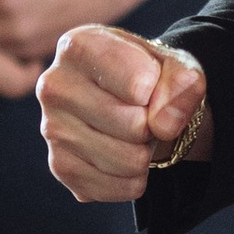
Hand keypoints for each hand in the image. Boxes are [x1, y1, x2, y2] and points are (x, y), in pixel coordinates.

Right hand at [38, 27, 209, 204]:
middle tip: (145, 113)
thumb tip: (164, 125)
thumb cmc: (152, 75)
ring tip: (135, 133)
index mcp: (79, 46)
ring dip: (146, 153)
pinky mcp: (61, 166)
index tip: (153, 84)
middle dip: (153, 125)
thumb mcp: (177, 65)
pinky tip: (126, 156)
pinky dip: (135, 179)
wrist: (136, 102)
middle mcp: (55, 85)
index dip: (161, 91)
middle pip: (134, 126)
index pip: (140, 84)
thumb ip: (181, 84)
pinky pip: (118, 187)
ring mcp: (52, 128)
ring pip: (128, 161)